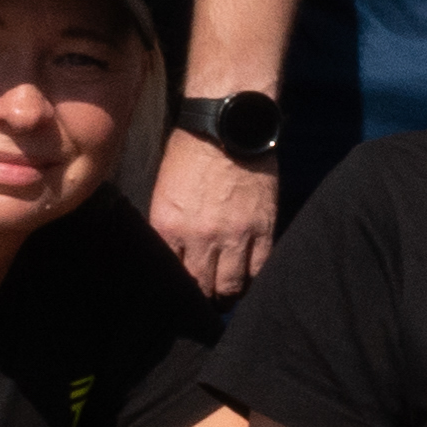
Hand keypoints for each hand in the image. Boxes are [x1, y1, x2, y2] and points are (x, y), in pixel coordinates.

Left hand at [146, 130, 277, 293]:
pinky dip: (254, 280)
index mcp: (168, 226)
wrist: (229, 124)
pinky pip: (260, 269)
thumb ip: (167, 225)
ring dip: (227, 295)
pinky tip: (249, 281)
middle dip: (200, 299)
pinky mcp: (263, 228)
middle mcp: (200, 237)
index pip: (170, 275)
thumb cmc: (191, 149)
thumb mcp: (164, 189)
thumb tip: (170, 254)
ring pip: (231, 286)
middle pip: (200, 287)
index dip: (174, 290)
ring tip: (226, 296)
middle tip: (203, 302)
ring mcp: (234, 235)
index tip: (178, 296)